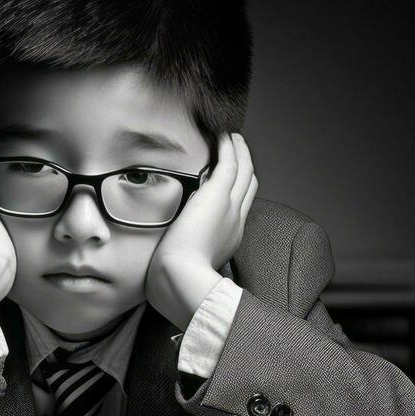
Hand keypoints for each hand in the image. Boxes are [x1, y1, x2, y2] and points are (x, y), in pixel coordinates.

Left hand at [144, 132, 257, 327]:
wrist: (182, 280)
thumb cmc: (176, 281)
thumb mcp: (184, 267)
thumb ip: (180, 257)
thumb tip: (166, 259)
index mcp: (228, 238)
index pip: (239, 209)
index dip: (238, 192)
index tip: (231, 182)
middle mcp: (235, 221)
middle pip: (249, 187)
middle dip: (246, 168)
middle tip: (238, 151)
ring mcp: (230, 206)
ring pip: (245, 171)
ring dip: (240, 152)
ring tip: (233, 138)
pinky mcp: (218, 194)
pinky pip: (231, 163)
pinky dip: (230, 147)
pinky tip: (224, 135)